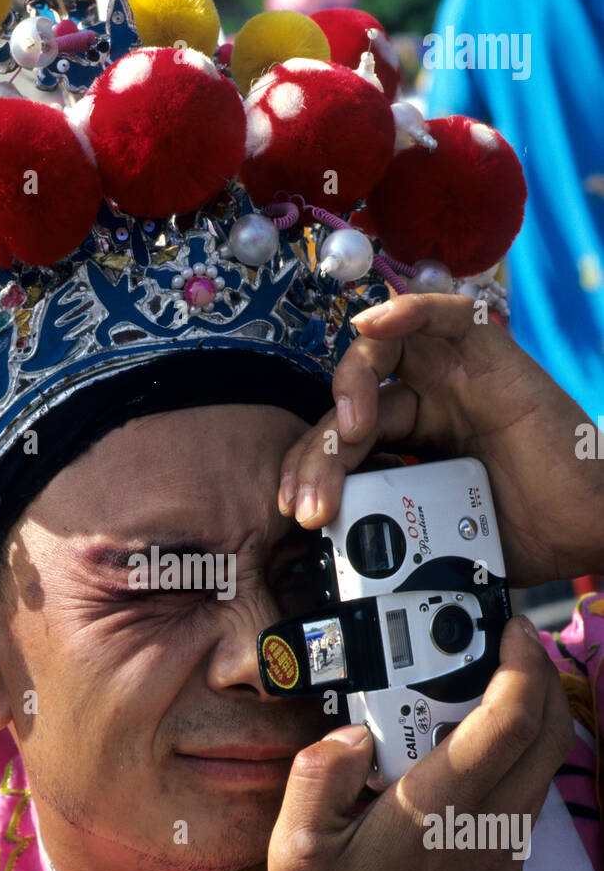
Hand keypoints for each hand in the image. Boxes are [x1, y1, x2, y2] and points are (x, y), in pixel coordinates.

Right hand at [263, 618, 573, 870]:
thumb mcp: (292, 849)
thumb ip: (317, 774)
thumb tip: (350, 735)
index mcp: (435, 810)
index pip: (507, 721)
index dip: (519, 662)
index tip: (507, 625)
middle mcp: (484, 825)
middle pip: (547, 730)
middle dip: (538, 670)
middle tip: (504, 638)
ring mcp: (502, 850)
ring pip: (545, 761)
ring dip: (532, 710)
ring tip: (484, 684)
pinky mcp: (503, 868)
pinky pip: (527, 792)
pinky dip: (517, 752)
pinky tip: (468, 750)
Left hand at [278, 295, 603, 586]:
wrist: (586, 531)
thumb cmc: (523, 535)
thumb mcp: (432, 540)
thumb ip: (383, 535)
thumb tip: (329, 559)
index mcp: (412, 442)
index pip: (341, 441)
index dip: (310, 470)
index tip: (295, 512)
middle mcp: (429, 403)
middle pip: (349, 405)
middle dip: (317, 454)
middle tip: (310, 502)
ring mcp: (456, 376)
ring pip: (378, 356)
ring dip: (347, 390)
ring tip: (345, 437)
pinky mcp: (489, 353)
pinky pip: (441, 315)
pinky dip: (404, 311)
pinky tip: (373, 327)